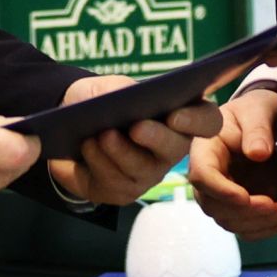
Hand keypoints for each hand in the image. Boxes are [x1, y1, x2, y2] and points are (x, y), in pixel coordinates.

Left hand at [45, 74, 222, 206]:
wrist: (69, 127)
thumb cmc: (100, 102)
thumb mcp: (105, 87)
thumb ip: (117, 88)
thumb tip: (123, 95)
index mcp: (179, 114)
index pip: (207, 119)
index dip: (197, 120)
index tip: (174, 115)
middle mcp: (171, 147)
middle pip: (178, 148)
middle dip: (157, 138)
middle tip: (136, 127)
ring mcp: (150, 171)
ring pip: (143, 168)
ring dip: (120, 150)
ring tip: (101, 135)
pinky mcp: (125, 190)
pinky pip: (116, 182)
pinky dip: (99, 161)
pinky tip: (87, 147)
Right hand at [187, 85, 276, 239]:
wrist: (262, 121)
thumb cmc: (255, 110)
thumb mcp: (258, 110)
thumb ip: (258, 128)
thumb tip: (258, 153)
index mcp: (206, 148)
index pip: (202, 175)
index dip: (221, 190)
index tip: (246, 196)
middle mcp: (208, 175)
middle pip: (213, 204)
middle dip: (244, 211)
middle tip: (275, 206)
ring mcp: (221, 193)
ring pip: (227, 220)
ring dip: (255, 223)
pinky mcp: (236, 205)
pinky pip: (242, 226)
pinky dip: (261, 230)